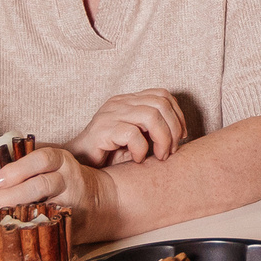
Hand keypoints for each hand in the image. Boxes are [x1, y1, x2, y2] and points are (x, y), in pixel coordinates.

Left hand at [0, 145, 111, 236]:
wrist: (101, 201)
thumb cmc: (63, 180)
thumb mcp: (52, 166)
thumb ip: (26, 169)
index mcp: (61, 161)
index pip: (41, 159)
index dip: (17, 169)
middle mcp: (69, 180)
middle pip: (41, 185)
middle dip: (12, 194)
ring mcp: (72, 203)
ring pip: (46, 209)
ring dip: (18, 215)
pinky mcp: (73, 224)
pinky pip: (51, 229)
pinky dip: (31, 232)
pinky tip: (13, 234)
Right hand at [67, 89, 186, 166]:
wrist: (78, 165)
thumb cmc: (109, 155)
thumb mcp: (136, 139)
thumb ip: (153, 131)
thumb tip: (182, 136)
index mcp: (128, 101)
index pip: (162, 95)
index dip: (178, 115)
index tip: (182, 137)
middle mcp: (120, 103)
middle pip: (160, 103)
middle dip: (174, 129)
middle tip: (171, 151)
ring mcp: (110, 114)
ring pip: (151, 116)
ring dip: (163, 139)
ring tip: (160, 156)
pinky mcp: (102, 130)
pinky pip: (132, 133)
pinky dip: (141, 149)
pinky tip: (137, 159)